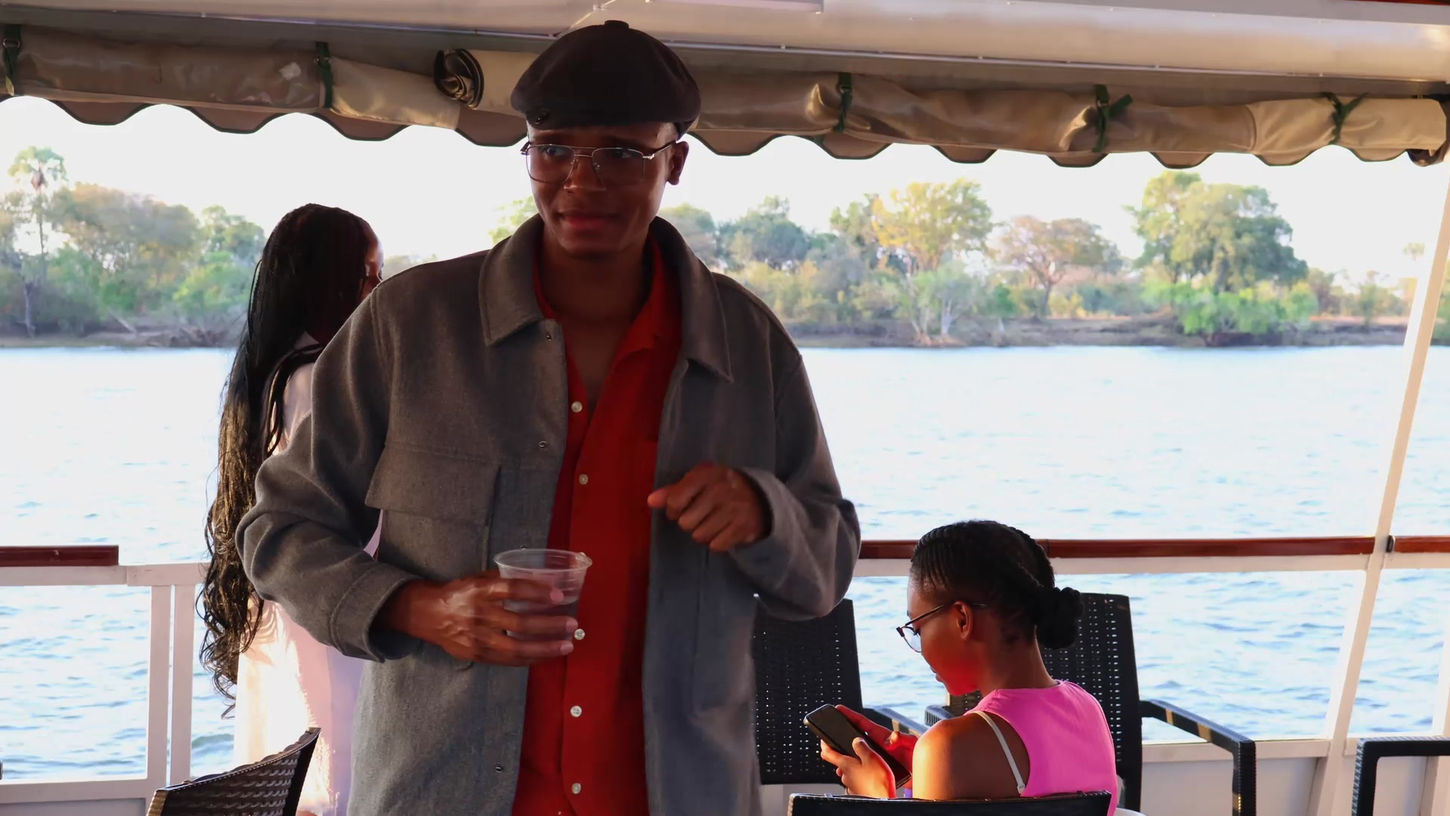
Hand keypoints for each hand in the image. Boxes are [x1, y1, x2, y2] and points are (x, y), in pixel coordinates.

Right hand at [378, 572, 576, 665]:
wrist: (427, 614)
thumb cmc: (459, 593)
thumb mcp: (477, 578)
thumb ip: (504, 580)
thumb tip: (540, 580)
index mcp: (478, 590)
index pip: (511, 590)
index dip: (536, 592)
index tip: (559, 596)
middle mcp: (478, 614)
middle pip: (519, 623)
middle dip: (549, 626)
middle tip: (571, 624)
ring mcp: (477, 638)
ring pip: (516, 648)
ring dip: (545, 648)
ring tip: (566, 645)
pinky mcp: (476, 655)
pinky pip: (508, 660)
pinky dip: (530, 659)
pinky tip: (546, 655)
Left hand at [646, 464, 766, 550]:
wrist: (761, 497)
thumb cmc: (721, 488)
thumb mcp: (699, 482)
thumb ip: (674, 491)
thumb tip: (651, 501)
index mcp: (705, 475)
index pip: (675, 500)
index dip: (672, 510)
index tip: (679, 510)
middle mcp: (719, 490)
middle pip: (685, 523)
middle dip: (690, 523)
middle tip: (702, 516)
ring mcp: (733, 509)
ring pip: (700, 536)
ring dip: (704, 534)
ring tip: (714, 523)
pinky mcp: (743, 527)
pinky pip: (716, 545)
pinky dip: (717, 542)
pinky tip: (724, 531)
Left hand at [820, 737, 896, 798]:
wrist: (883, 800)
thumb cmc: (877, 783)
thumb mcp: (871, 758)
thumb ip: (861, 747)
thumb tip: (856, 741)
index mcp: (846, 765)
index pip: (828, 754)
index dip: (825, 746)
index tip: (824, 742)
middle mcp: (845, 776)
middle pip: (841, 764)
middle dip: (848, 759)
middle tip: (859, 756)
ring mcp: (850, 786)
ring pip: (849, 774)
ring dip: (855, 770)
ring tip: (868, 768)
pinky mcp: (857, 793)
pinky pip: (856, 783)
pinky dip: (860, 779)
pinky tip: (870, 779)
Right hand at [837, 706, 916, 772]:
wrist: (923, 772)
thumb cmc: (919, 755)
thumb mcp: (912, 744)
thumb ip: (903, 739)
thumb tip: (893, 737)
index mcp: (882, 736)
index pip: (863, 723)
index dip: (850, 715)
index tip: (838, 709)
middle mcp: (877, 745)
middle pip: (855, 738)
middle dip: (841, 736)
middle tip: (828, 737)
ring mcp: (876, 756)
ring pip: (856, 754)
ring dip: (845, 756)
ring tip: (834, 759)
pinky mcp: (877, 767)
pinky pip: (862, 766)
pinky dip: (853, 769)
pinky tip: (847, 774)